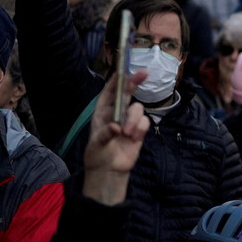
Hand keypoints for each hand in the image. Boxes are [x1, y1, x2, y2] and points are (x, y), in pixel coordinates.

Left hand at [82, 70, 150, 204]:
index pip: (109, 91)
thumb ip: (106, 134)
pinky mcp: (138, 130)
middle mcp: (116, 112)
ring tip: (127, 134)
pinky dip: (140, 129)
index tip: (123, 70)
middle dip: (134, 82)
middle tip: (143, 73)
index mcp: (102, 111)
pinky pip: (144, 122)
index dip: (116, 80)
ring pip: (137, 109)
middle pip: (127, 92)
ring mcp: (129, 120)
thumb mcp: (97, 145)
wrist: (109, 171)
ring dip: (133, 119)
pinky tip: (133, 138)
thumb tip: (116, 127)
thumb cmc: (98, 154)